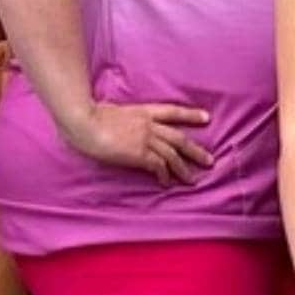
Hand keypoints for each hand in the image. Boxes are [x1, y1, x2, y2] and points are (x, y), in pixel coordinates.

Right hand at [60, 97, 211, 185]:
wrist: (85, 121)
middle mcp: (149, 125)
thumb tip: (122, 123)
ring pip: (173, 155)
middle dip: (196, 150)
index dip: (191, 115)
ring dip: (184, 169)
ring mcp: (146, 139)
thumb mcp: (113, 110)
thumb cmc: (91, 115)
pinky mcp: (139, 154)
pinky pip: (159, 167)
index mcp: (143, 112)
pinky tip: (166, 184)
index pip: (173, 112)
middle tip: (209, 161)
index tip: (206, 118)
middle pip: (179, 138)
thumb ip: (124, 118)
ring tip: (192, 180)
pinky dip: (165, 176)